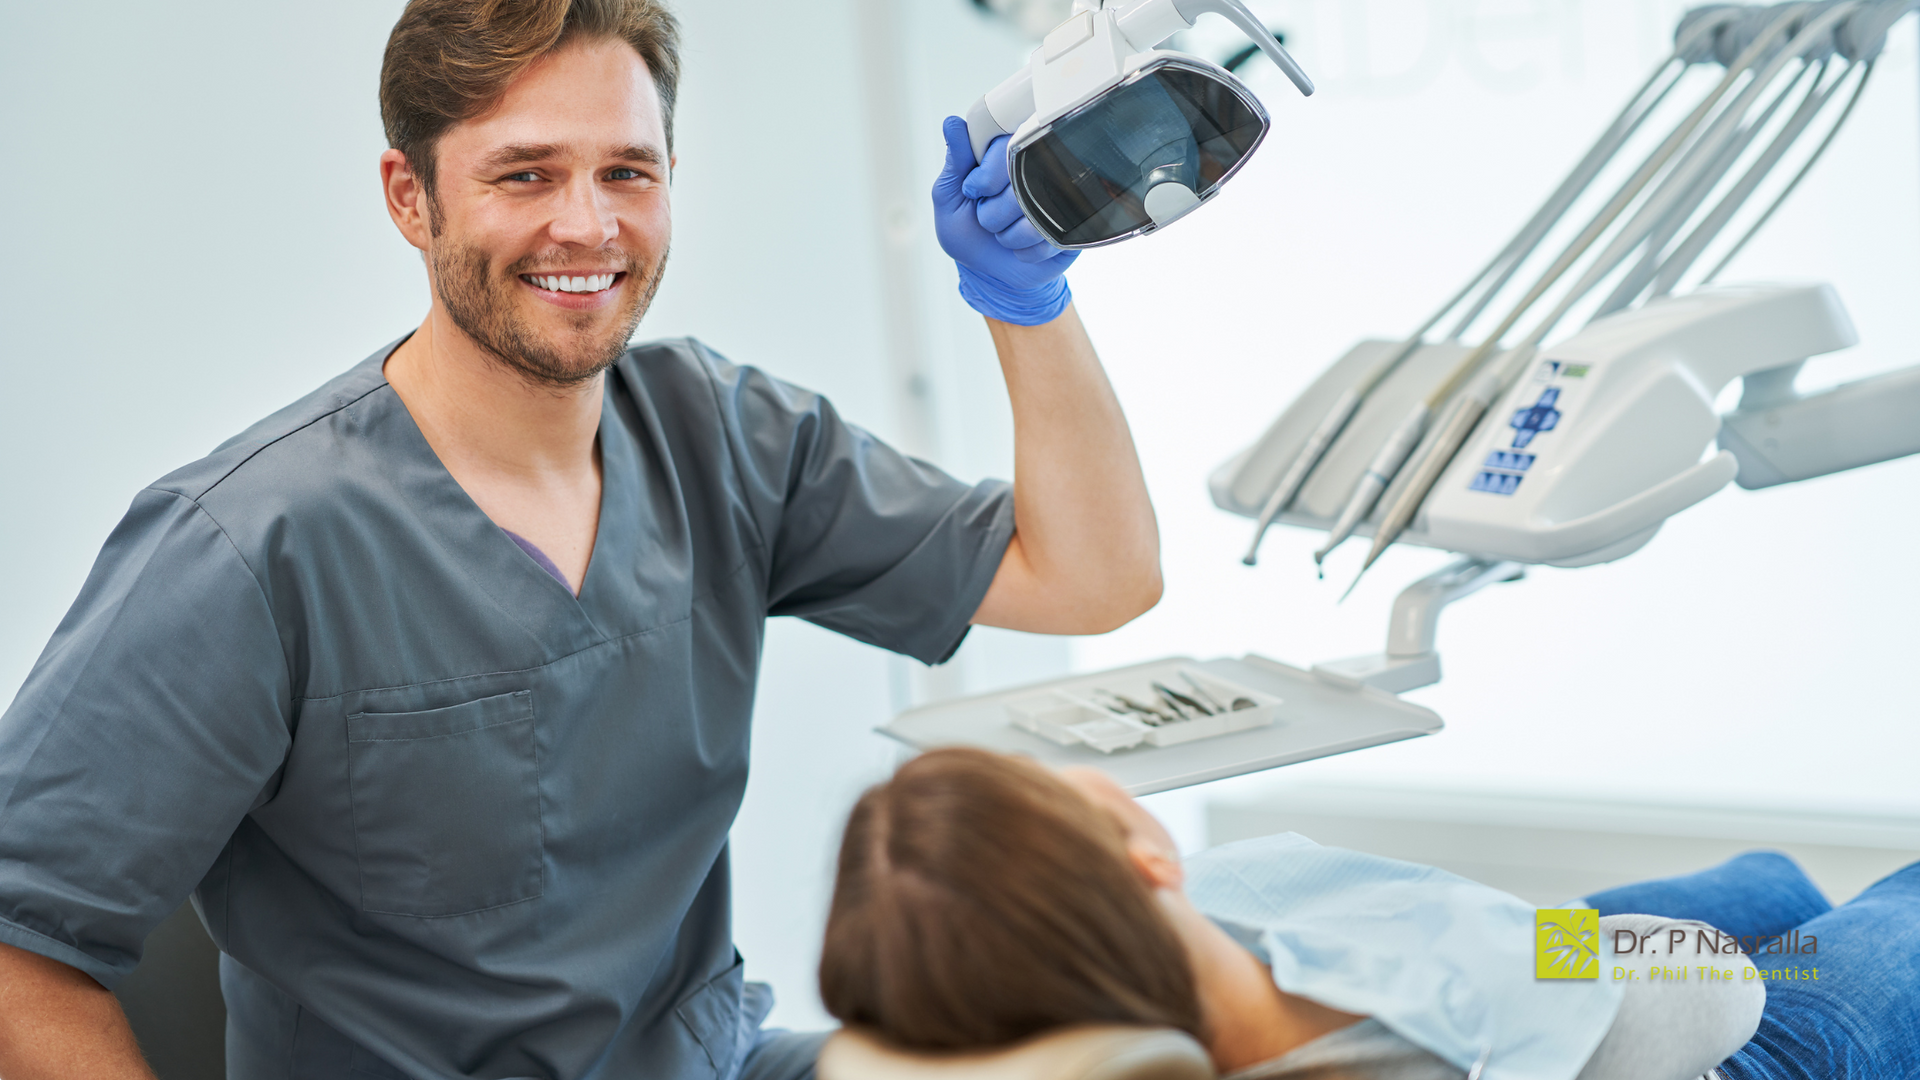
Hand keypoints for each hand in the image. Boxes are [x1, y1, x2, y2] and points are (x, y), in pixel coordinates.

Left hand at [932, 116, 1076, 324]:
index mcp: (1008, 153)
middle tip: (986, 219)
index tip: (974, 192)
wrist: (993, 274)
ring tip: (1005, 235)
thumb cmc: (969, 233)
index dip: (985, 177)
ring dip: (1011, 235)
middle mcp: (1039, 169)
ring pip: (1039, 213)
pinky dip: (1030, 251)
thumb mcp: (950, 197)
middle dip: (994, 212)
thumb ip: (956, 162)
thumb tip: (952, 124)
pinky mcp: (1076, 225)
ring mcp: (1062, 196)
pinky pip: (1054, 237)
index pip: (1005, 146)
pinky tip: (1023, 249)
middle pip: (1024, 179)